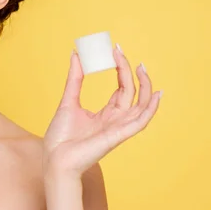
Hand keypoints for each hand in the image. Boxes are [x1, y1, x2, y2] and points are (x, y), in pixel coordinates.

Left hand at [43, 45, 161, 177]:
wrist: (54, 159)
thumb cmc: (60, 137)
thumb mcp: (68, 101)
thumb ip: (75, 79)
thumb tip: (76, 55)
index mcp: (105, 114)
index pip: (121, 89)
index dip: (121, 69)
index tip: (115, 50)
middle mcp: (115, 120)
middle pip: (131, 92)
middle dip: (128, 71)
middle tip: (120, 51)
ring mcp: (118, 128)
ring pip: (141, 105)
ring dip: (145, 86)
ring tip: (142, 67)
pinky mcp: (117, 136)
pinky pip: (139, 122)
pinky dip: (150, 110)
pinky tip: (156, 95)